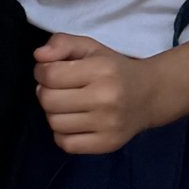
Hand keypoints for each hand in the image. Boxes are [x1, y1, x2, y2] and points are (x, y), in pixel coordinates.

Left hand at [34, 34, 156, 155]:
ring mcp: (108, 124)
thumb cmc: (113, 69)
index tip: (49, 72)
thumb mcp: (90, 47)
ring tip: (67, 105)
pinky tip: (74, 123)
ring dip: (54, 114)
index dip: (42, 72)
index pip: (50, 75)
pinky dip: (63, 134)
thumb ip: (62, 43)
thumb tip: (39, 55)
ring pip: (55, 123)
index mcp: (101, 70)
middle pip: (48, 101)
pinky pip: (67, 144)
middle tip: (58, 90)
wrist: (149, 95)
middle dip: (46, 92)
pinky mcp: (108, 144)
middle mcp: (106, 98)